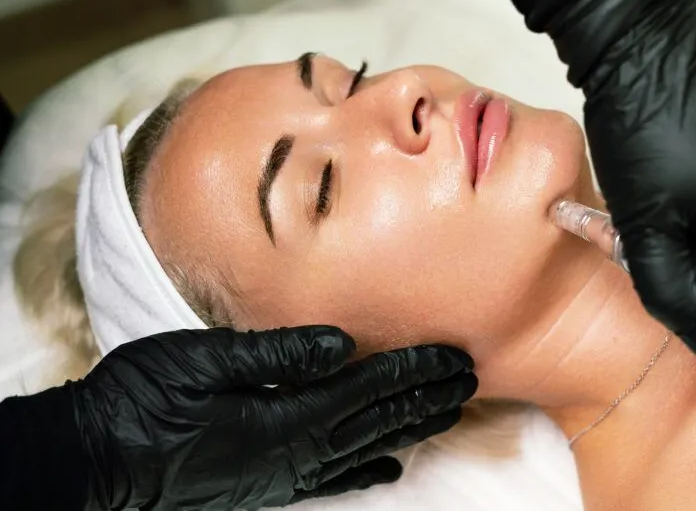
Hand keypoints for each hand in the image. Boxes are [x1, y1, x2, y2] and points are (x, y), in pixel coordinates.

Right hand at [70, 326, 476, 509]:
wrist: (91, 465)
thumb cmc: (138, 404)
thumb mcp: (200, 362)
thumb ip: (276, 354)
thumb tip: (341, 343)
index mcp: (283, 418)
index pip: (367, 388)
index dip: (413, 370)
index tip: (453, 356)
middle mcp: (294, 453)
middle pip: (378, 420)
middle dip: (427, 396)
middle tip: (470, 379)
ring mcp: (281, 475)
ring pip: (365, 448)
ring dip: (410, 427)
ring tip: (448, 411)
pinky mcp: (266, 486)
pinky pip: (331, 478)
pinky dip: (367, 468)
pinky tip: (390, 467)